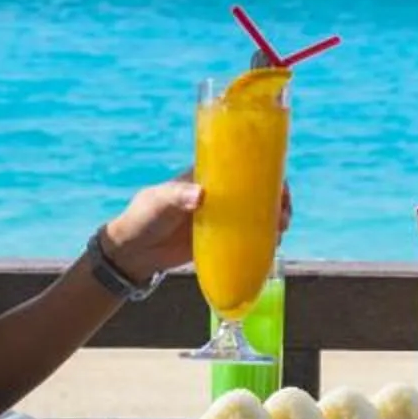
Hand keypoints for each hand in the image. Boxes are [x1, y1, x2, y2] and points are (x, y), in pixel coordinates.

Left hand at [99, 172, 267, 283]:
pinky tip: (274, 247)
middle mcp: (219, 196)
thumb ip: (178, 195)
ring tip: (281, 230)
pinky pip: (247, 240)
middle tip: (284, 211)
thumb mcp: (160, 200)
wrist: (133, 251)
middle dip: (277, 199)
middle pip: (257, 193)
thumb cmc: (144, 216)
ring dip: (275, 221)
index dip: (267, 172)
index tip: (280, 182)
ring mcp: (221, 220)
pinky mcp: (220, 242)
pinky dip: (263, 242)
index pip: (243, 167)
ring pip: (257, 216)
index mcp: (207, 177)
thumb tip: (201, 195)